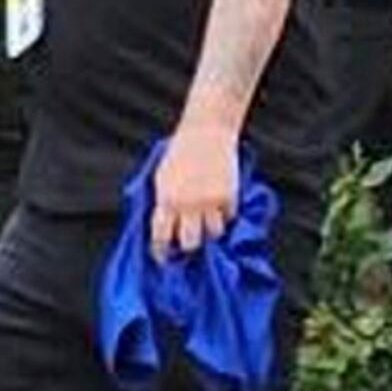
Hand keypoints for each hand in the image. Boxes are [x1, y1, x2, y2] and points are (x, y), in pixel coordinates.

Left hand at [151, 122, 238, 259]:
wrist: (206, 132)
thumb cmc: (179, 153)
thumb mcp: (162, 178)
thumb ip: (163, 202)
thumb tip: (166, 228)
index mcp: (166, 199)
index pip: (161, 237)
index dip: (162, 252)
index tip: (164, 259)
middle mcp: (188, 204)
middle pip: (190, 243)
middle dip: (189, 246)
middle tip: (189, 243)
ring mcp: (211, 201)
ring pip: (213, 233)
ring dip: (210, 231)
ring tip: (207, 224)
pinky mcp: (230, 196)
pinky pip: (229, 217)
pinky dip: (225, 216)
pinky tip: (220, 208)